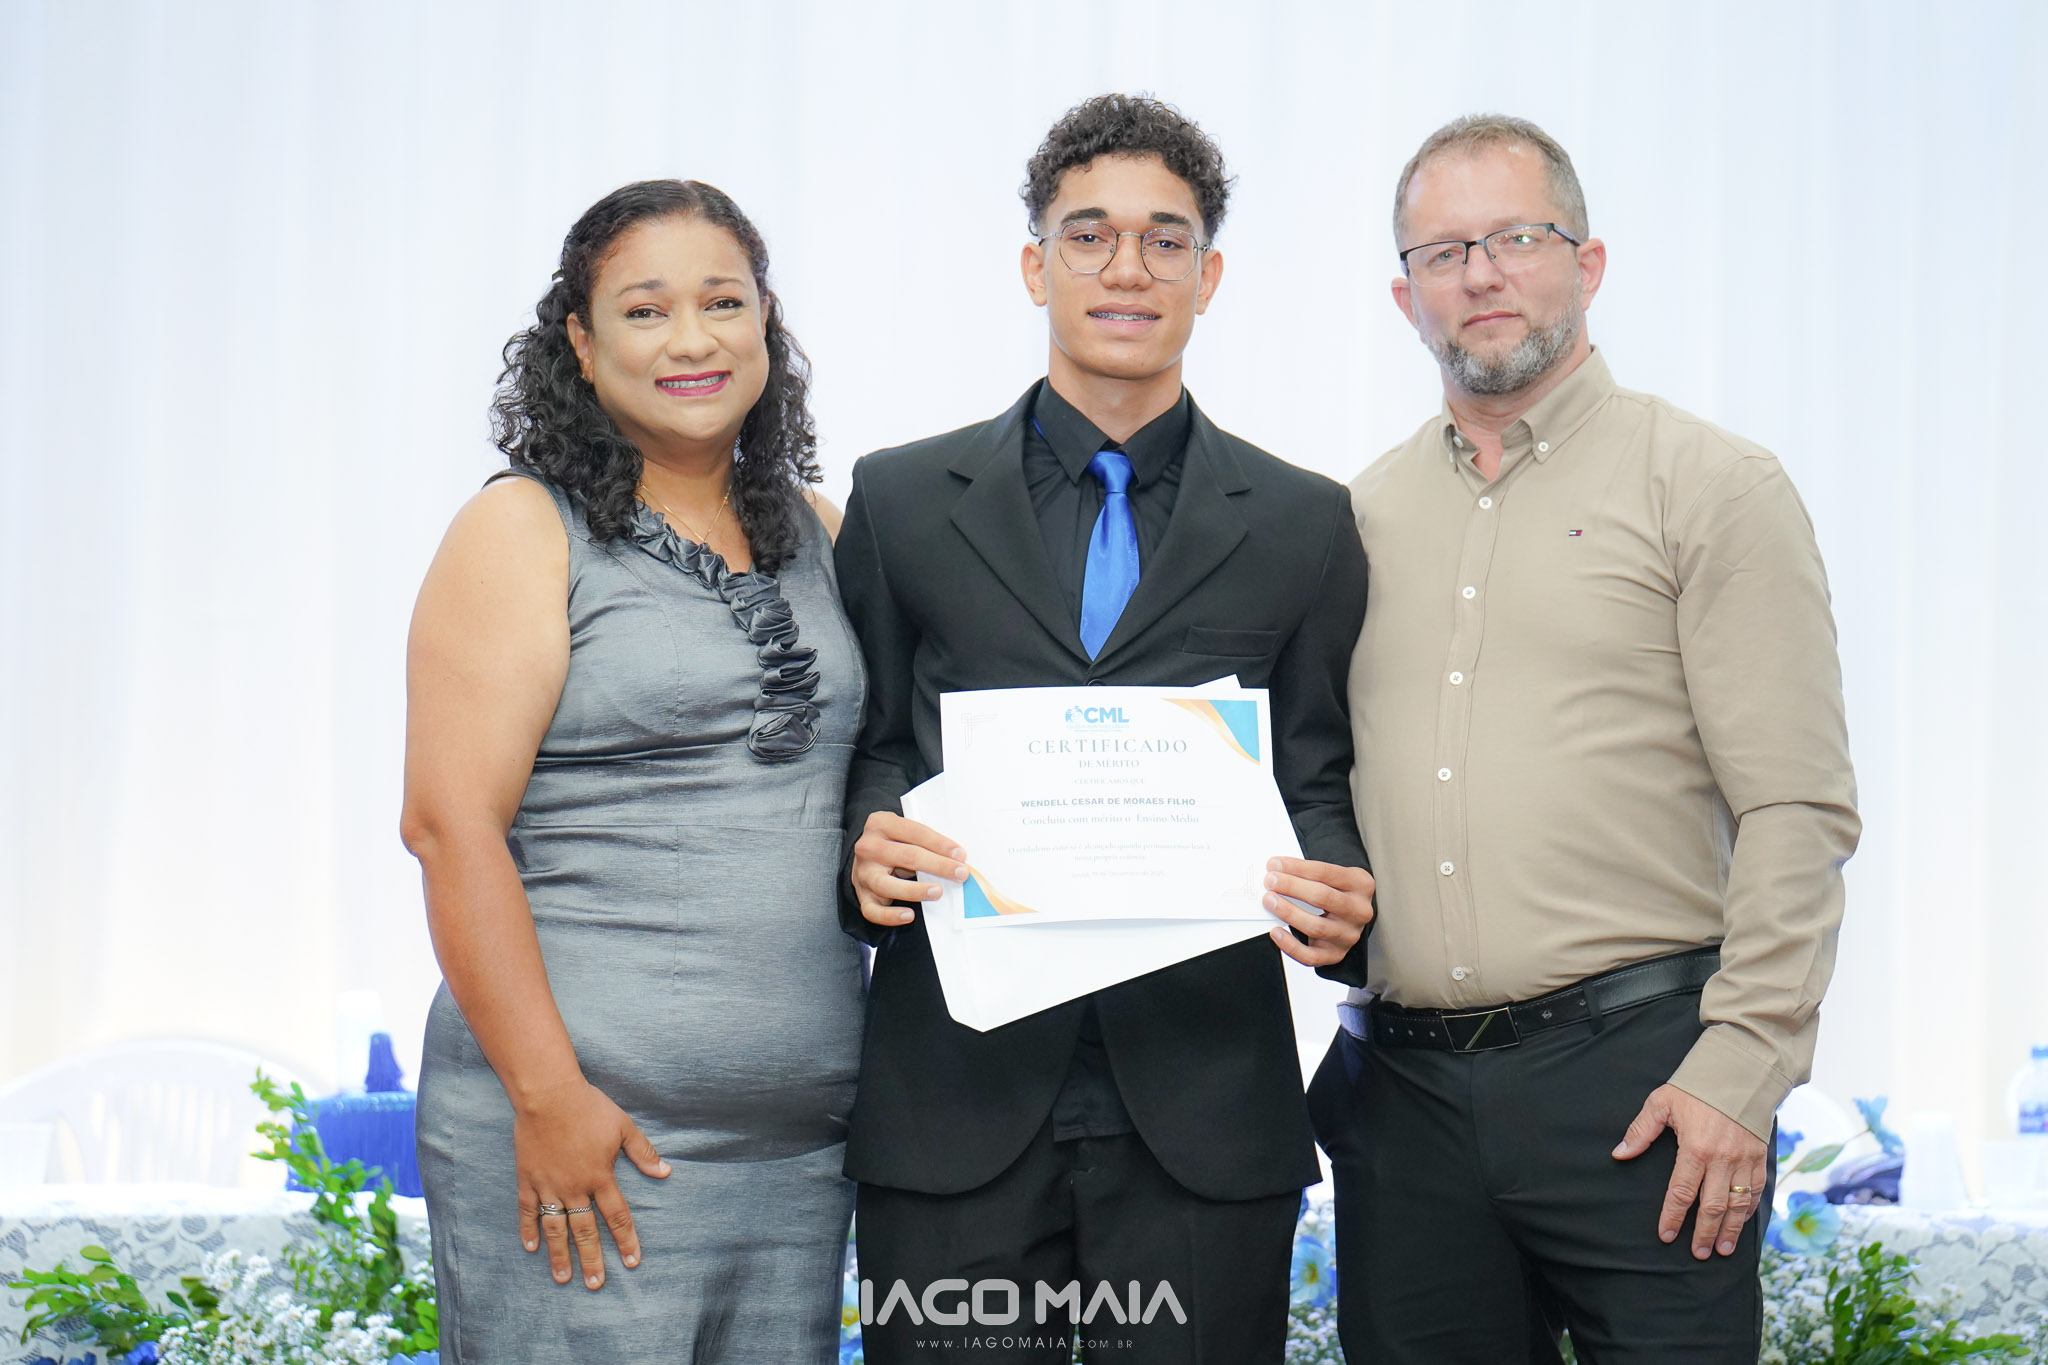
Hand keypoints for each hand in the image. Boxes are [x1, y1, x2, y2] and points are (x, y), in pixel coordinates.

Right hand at [514, 1079, 669, 1288]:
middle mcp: (575, 1187)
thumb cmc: (589, 1107)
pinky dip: (529, 1229)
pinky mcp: (528, 1179)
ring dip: (560, 1255)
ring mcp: (549, 1185)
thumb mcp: (623, 1126)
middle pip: (585, 1231)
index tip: (632, 1261)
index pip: (617, 1216)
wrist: (548, 1095)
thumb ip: (643, 1152)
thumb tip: (665, 1172)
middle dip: (592, 1259)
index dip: (626, 1240)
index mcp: (600, 1177)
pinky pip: (528, 1210)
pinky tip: (531, 1247)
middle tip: (596, 1284)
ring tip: (563, 1278)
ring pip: (555, 1228)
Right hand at [850, 810, 966, 927]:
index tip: (960, 854)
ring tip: (937, 892)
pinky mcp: (862, 896)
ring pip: (887, 884)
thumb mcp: (904, 832)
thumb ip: (924, 841)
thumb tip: (957, 859)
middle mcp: (868, 847)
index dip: (939, 843)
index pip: (915, 832)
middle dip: (937, 865)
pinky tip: (909, 915)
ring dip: (915, 890)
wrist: (865, 856)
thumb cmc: (894, 843)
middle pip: (906, 856)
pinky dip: (890, 916)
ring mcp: (863, 873)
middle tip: (960, 874)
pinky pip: (873, 910)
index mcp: (880, 823)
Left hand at [1261, 857, 1374, 966]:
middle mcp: (1359, 911)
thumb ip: (1309, 874)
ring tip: (1269, 901)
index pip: (1326, 873)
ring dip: (1288, 912)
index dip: (1297, 868)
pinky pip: (1311, 956)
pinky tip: (1276, 932)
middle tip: (1270, 881)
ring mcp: (1349, 935)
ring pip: (1316, 926)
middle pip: (1323, 897)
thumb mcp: (1332, 877)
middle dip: (1292, 887)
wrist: (1349, 919)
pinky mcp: (1336, 954)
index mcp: (1361, 885)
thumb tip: (1276, 871)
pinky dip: (1290, 946)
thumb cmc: (1335, 892)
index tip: (1274, 864)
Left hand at [1612, 1083, 1767, 1258]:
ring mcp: (1744, 1160)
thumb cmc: (1696, 1088)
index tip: (1667, 1235)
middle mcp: (1722, 1159)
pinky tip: (1741, 1224)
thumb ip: (1641, 1131)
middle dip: (1704, 1233)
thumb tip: (1620, 1153)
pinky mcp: (1759, 1157)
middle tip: (1697, 1253)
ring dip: (1730, 1230)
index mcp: (1695, 1148)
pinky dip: (1748, 1210)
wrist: (1740, 1074)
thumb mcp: (1661, 1102)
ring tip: (1722, 1250)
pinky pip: (1755, 1191)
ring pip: (1737, 1204)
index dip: (1673, 1216)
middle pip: (1712, 1206)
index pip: (1681, 1192)